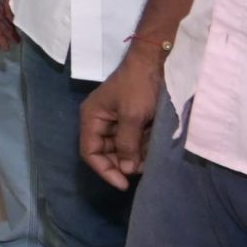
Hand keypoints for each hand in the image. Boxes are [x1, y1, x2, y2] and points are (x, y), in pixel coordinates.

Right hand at [79, 46, 164, 190]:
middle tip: (141, 171)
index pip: (90, 152)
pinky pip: (133, 142)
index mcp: (92, 117)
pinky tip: (153, 152)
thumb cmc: (139, 86)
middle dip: (122, 164)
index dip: (104, 169)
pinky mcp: (132, 121)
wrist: (157, 63)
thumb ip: (127, 144)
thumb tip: (126, 170)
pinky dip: (142, 149)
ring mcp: (117, 121)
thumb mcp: (133, 115)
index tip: (124, 183)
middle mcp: (101, 121)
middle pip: (105, 153)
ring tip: (150, 162)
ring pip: (121, 149)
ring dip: (134, 158)